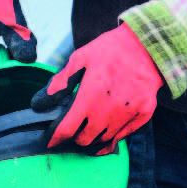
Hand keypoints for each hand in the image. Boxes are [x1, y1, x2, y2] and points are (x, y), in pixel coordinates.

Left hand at [31, 24, 163, 155]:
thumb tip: (39, 104)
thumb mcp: (80, 59)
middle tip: (72, 131)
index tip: (49, 141)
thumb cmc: (110, 50)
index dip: (55, 138)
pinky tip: (105, 132)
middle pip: (85, 139)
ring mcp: (128, 114)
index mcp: (91, 94)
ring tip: (88, 130)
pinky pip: (122, 137)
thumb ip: (60, 84)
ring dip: (92, 138)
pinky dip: (111, 138)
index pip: (68, 128)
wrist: (147, 45)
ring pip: (103, 140)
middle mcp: (109, 109)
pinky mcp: (143, 116)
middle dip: (74, 138)